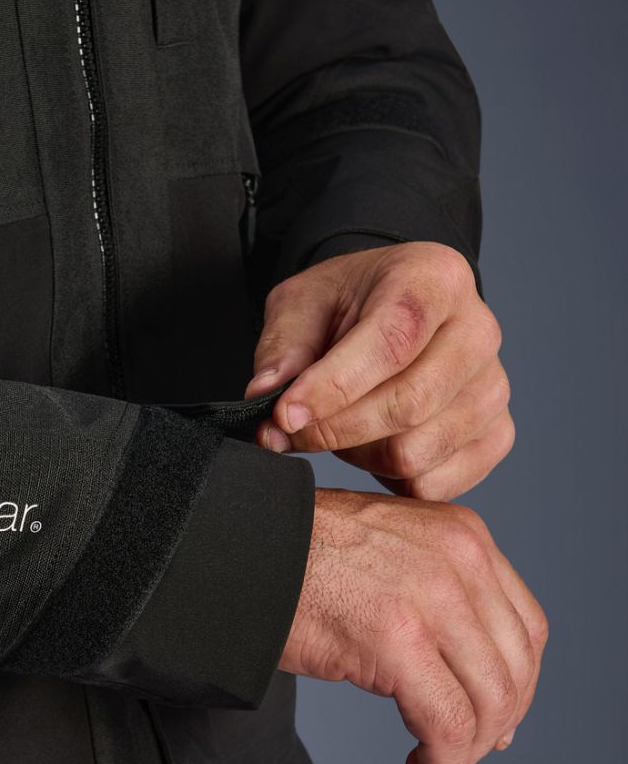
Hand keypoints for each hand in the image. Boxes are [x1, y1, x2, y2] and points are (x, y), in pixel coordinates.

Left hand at [245, 242, 512, 500]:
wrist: (392, 312)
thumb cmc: (348, 305)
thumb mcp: (302, 304)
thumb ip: (283, 348)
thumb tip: (266, 397)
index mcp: (435, 279)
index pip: (392, 341)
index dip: (333, 386)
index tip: (283, 414)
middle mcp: (479, 331)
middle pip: (409, 404)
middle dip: (336, 429)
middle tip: (290, 430)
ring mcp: (493, 387)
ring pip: (418, 452)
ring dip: (360, 455)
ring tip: (339, 427)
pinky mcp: (496, 434)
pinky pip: (436, 485)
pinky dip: (389, 479)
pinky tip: (371, 447)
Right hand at [279, 488, 547, 763]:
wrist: (233, 549)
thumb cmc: (291, 556)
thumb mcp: (388, 550)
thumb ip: (436, 589)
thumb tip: (472, 671)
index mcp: (461, 535)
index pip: (524, 627)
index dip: (517, 686)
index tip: (494, 723)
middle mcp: (459, 560)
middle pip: (515, 668)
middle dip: (495, 727)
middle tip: (461, 759)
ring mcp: (431, 599)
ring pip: (488, 703)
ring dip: (467, 756)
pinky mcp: (397, 641)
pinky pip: (446, 725)